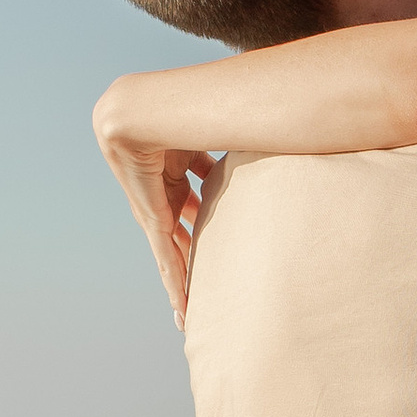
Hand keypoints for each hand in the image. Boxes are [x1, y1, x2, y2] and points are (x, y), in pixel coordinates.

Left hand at [92, 81, 220, 328]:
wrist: (139, 112)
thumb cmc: (175, 111)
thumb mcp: (208, 135)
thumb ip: (233, 142)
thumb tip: (277, 126)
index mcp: (173, 169)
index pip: (190, 200)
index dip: (202, 216)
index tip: (213, 233)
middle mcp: (161, 192)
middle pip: (179, 231)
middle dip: (189, 255)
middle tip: (200, 282)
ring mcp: (154, 207)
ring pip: (172, 251)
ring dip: (183, 278)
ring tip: (193, 305)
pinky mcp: (152, 218)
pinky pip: (165, 257)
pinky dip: (175, 281)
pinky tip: (183, 304)